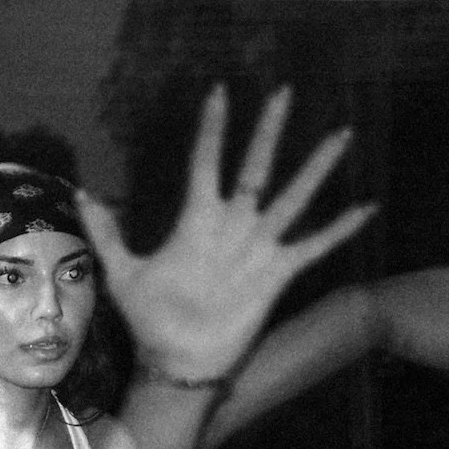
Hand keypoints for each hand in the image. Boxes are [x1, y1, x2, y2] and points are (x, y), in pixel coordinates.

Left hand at [86, 84, 375, 380]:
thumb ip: (107, 233)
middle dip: (269, 130)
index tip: (219, 91)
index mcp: (197, 218)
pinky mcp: (279, 271)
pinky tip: (367, 207)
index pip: (207, 160)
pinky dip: (341, 229)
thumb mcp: (123, 273)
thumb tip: (80, 194)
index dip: (213, 127)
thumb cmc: (151, 317)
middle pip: (256, 165)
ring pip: (295, 195)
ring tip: (341, 133)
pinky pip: (316, 245)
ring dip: (317, 166)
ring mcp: (259, 245)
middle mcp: (233, 224)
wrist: (179, 358)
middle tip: (284, 90)